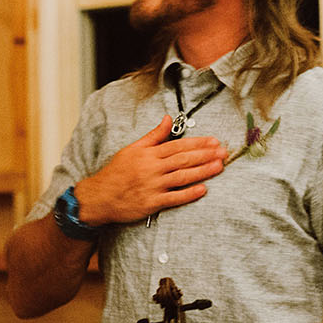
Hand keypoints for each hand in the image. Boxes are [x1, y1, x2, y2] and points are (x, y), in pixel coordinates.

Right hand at [72, 116, 225, 224]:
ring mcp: (152, 186)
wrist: (99, 196)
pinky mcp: (152, 203)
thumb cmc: (116, 173)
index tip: (213, 141)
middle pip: (183, 160)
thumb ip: (153, 135)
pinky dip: (189, 194)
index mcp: (148, 154)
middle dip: (205, 155)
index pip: (178, 146)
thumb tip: (167, 119)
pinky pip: (174, 198)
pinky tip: (203, 189)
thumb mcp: (132, 149)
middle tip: (223, 152)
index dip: (198, 143)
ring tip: (219, 167)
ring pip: (182, 177)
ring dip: (202, 171)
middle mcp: (152, 169)